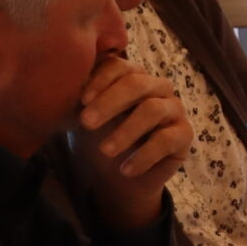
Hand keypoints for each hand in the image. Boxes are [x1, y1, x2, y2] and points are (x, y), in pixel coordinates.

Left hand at [69, 57, 194, 231]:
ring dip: (126, 131)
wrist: (115, 179)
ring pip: (153, 109)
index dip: (100, 81)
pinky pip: (167, 139)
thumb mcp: (83, 117)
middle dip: (110, 102)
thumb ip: (78, 96)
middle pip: (137, 83)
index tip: (81, 101)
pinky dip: (143, 156)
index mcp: (131, 77)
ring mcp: (173, 109)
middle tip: (86, 123)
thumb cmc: (98, 140)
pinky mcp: (184, 135)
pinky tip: (125, 170)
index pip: (120, 66)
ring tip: (105, 151)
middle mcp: (156, 87)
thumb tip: (62, 77)